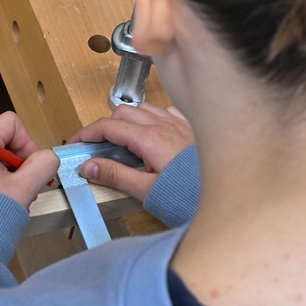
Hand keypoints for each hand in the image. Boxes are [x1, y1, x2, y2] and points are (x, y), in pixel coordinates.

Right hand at [69, 102, 194, 201]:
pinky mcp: (192, 129)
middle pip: (123, 112)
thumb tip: (89, 166)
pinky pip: (167, 112)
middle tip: (96, 146)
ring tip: (122, 141)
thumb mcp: (147, 191)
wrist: (229, 193)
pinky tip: (153, 133)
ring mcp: (180, 124)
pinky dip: (153, 118)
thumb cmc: (191, 196)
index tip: (75, 143)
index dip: (86, 133)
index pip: (108, 126)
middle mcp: (165, 125)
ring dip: (128, 120)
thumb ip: (116, 176)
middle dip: (105, 126)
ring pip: (145, 108)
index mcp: (150, 139)